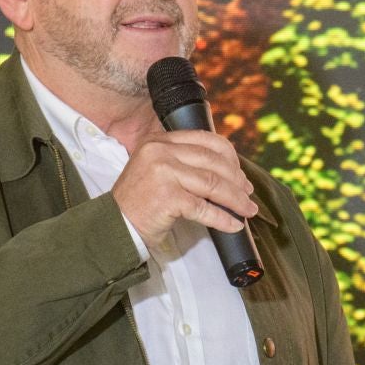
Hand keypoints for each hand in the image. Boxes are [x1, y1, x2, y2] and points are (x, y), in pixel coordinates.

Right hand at [110, 129, 258, 249]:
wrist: (116, 224)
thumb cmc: (140, 201)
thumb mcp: (158, 169)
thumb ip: (184, 161)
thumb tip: (229, 170)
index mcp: (160, 140)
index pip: (206, 140)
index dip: (231, 157)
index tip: (240, 174)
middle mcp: (161, 150)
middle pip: (214, 162)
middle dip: (237, 180)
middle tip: (248, 194)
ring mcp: (163, 172)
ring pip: (213, 184)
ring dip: (236, 199)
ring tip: (247, 210)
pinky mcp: (167, 196)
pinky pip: (204, 208)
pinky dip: (223, 218)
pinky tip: (233, 225)